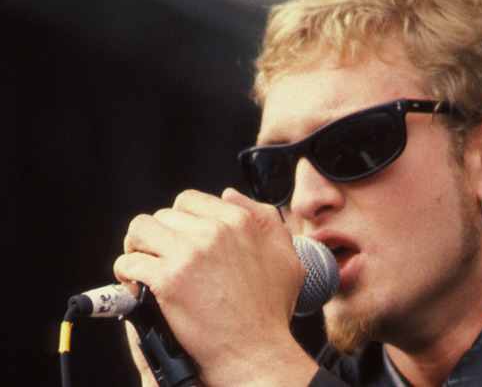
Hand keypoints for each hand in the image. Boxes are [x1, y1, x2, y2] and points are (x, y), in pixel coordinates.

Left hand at [114, 188, 317, 385]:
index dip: (178, 221)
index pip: (189, 201)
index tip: (177, 241)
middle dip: (157, 237)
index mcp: (240, 222)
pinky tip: (138, 287)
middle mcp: (214, 232)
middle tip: (158, 259)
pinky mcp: (168, 280)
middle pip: (162, 216)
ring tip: (143, 268)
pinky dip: (127, 275)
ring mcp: (190, 254)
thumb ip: (266, 220)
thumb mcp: (287, 258)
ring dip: (136, 249)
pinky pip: (130, 263)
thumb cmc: (270, 312)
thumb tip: (230, 195)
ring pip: (140, 231)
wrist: (256, 352)